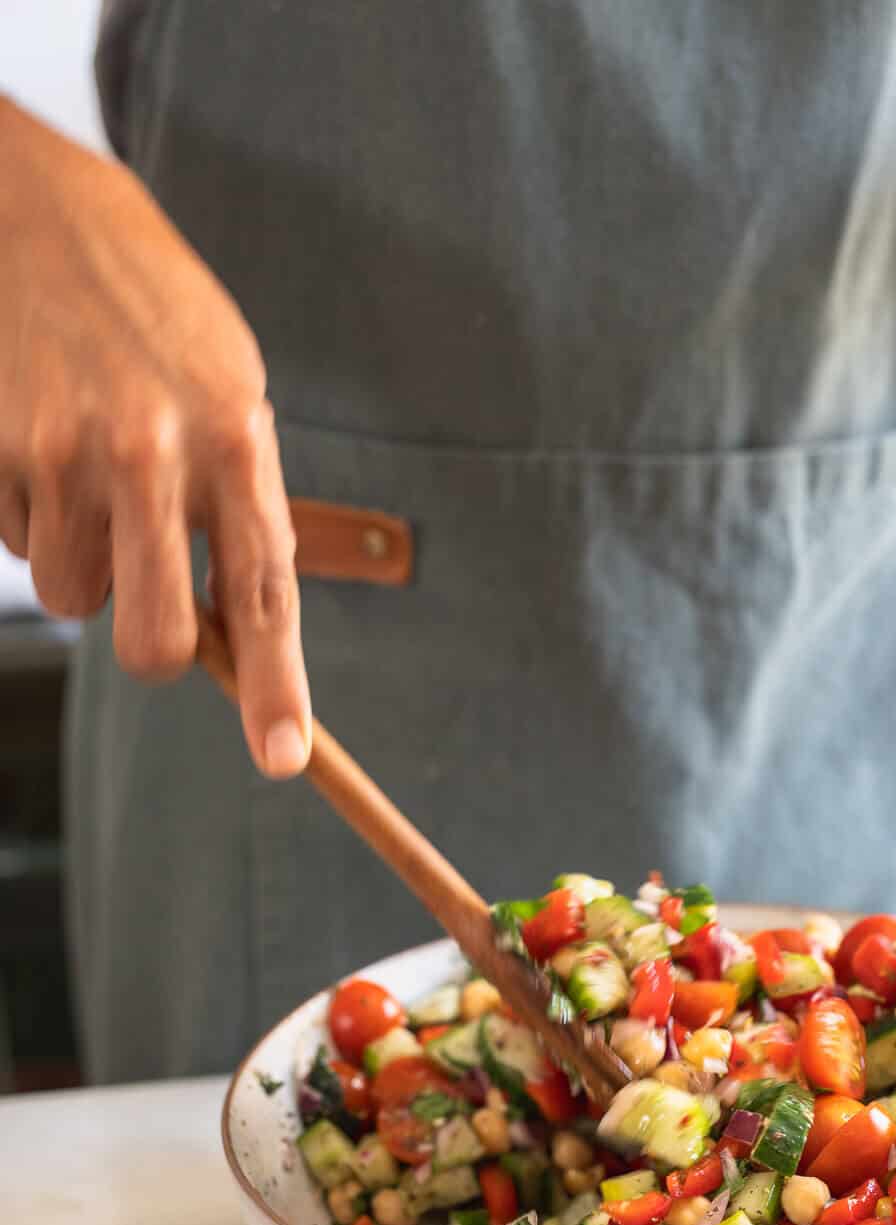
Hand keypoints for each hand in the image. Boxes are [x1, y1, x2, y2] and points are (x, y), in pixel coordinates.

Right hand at [0, 98, 309, 775]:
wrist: (29, 207)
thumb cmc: (152, 313)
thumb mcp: (229, 386)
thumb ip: (241, 502)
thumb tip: (240, 632)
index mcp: (234, 433)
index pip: (265, 590)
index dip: (275, 686)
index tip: (281, 758)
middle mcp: (151, 451)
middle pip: (155, 641)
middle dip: (158, 650)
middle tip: (152, 607)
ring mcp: (61, 452)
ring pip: (72, 598)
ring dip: (80, 563)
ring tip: (88, 472)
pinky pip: (12, 543)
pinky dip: (26, 514)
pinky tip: (37, 441)